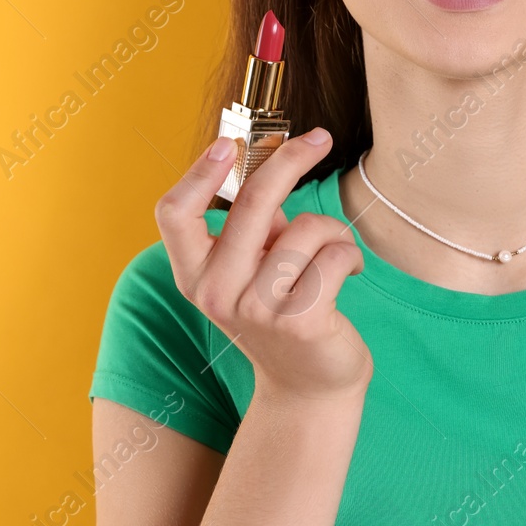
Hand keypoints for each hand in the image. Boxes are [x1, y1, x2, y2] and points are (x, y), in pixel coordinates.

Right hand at [155, 128, 372, 403]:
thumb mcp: (253, 269)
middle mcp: (216, 293)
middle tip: (320, 138)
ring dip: (332, 231)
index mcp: (195, 275)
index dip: (199, 172)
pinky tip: (349, 274)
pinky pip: (336, 255)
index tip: (229, 142)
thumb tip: (274, 157)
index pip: (174, 213)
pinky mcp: (301, 322)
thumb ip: (255, 224)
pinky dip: (351, 256)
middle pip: (251, 202)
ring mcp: (257, 311)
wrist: (308, 387)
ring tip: (335, 255)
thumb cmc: (281, 313)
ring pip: (306, 228)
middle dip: (291, 160)